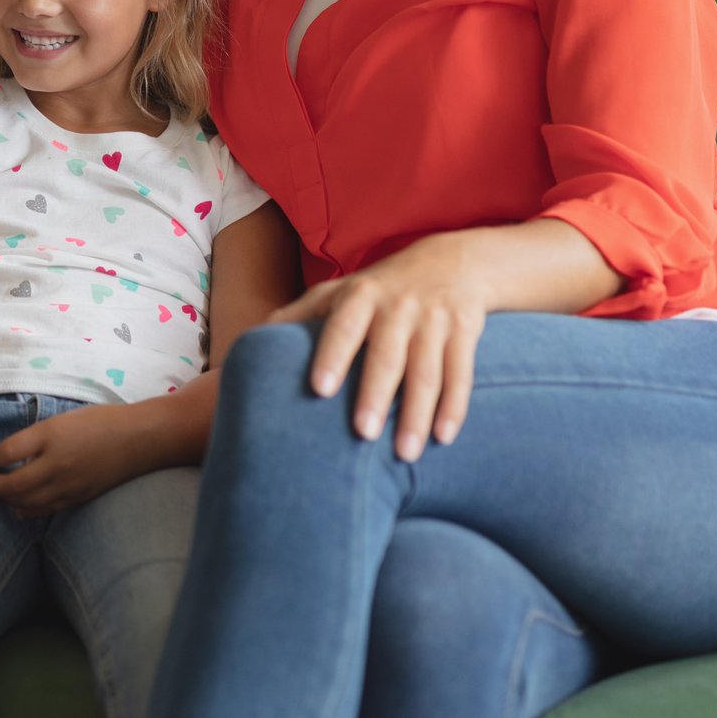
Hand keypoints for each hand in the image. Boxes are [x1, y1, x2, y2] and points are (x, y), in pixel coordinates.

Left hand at [0, 401, 176, 516]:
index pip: (8, 452)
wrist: (137, 439)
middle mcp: (56, 463)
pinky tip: (19, 509)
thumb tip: (10, 453)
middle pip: (13, 484)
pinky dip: (28, 511)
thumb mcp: (62, 419)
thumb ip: (35, 436)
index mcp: (50, 435)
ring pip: (27, 502)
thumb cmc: (99, 422)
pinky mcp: (77, 498)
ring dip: (8, 501)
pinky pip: (46, 510)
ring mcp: (67, 485)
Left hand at [268, 232, 487, 461]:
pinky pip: (460, 374)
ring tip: (404, 454)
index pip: (343, 327)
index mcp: (360, 297)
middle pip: (386, 355)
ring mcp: (433, 321)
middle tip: (361, 434)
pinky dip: (453, 407)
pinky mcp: (464, 333)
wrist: (451, 263)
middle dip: (375, 395)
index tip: (319, 389)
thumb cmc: (378, 288)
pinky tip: (443, 438)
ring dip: (417, 414)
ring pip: (426, 372)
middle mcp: (397, 307)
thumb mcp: (338, 291)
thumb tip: (251, 342)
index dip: (332, 356)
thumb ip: (299, 315)